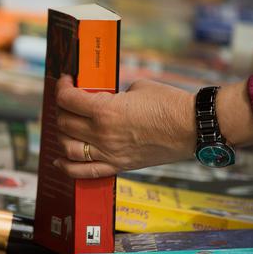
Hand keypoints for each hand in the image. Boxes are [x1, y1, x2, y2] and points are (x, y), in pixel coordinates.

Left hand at [52, 75, 195, 178]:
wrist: (193, 128)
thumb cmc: (169, 103)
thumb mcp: (136, 88)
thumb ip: (113, 95)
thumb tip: (102, 98)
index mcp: (106, 111)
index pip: (68, 100)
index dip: (62, 87)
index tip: (66, 81)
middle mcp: (102, 134)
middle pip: (65, 123)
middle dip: (62, 108)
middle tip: (69, 101)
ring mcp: (109, 153)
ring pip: (68, 147)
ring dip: (62, 134)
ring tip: (67, 125)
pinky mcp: (118, 166)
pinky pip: (84, 171)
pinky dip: (67, 167)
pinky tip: (59, 160)